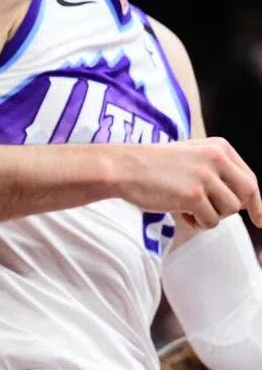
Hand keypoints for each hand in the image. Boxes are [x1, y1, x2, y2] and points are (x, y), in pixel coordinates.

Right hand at [113, 137, 261, 228]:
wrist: (122, 167)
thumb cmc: (152, 165)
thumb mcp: (191, 156)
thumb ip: (216, 169)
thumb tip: (245, 198)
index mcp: (218, 147)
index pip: (249, 179)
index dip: (256, 203)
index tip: (259, 218)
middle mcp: (215, 158)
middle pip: (246, 195)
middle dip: (231, 209)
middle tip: (212, 212)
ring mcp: (205, 176)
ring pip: (228, 211)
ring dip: (209, 215)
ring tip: (186, 206)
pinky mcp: (193, 195)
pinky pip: (210, 221)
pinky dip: (196, 222)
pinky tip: (179, 211)